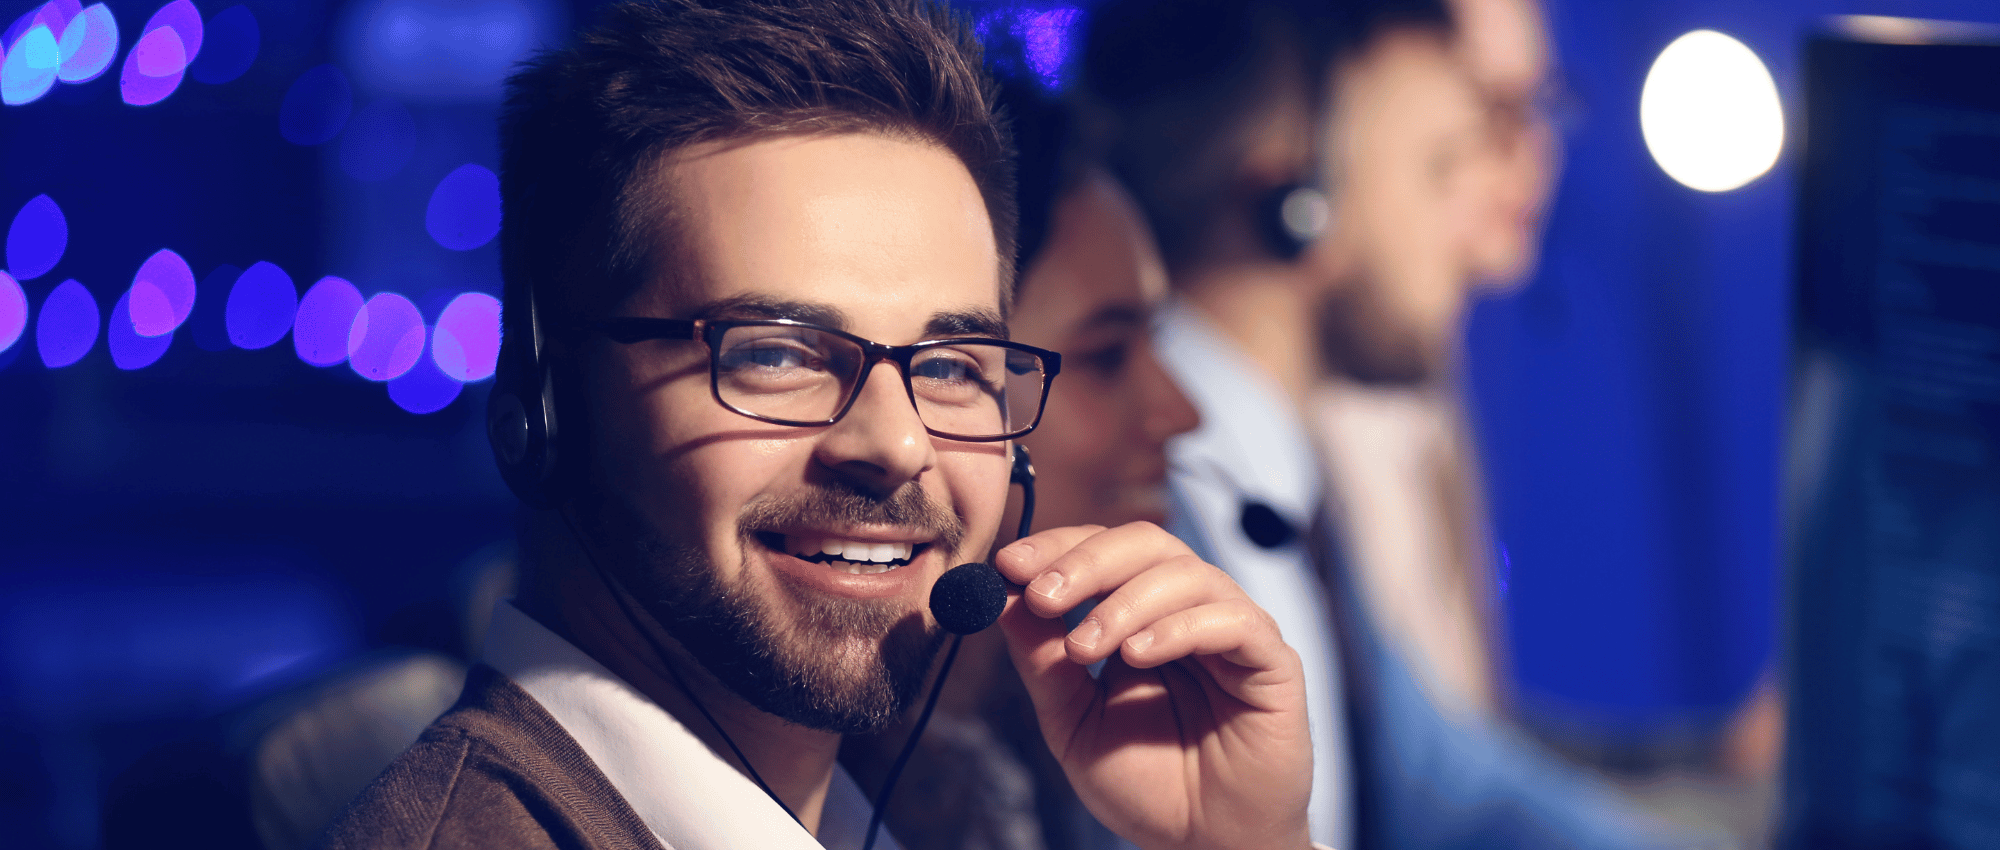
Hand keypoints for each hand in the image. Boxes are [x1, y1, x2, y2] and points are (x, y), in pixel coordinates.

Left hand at [993, 522, 1311, 849]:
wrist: (1203, 847)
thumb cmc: (1146, 785)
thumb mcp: (1074, 722)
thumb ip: (1044, 662)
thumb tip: (1001, 596)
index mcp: (1143, 614)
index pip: (1104, 551)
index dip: (1058, 548)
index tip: (1009, 565)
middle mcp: (1191, 610)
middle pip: (1147, 543)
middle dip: (1087, 563)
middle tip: (1042, 594)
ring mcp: (1235, 631)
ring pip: (1187, 574)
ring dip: (1125, 602)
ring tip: (1085, 646)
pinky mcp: (1272, 662)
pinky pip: (1233, 621)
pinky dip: (1179, 628)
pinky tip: (1138, 655)